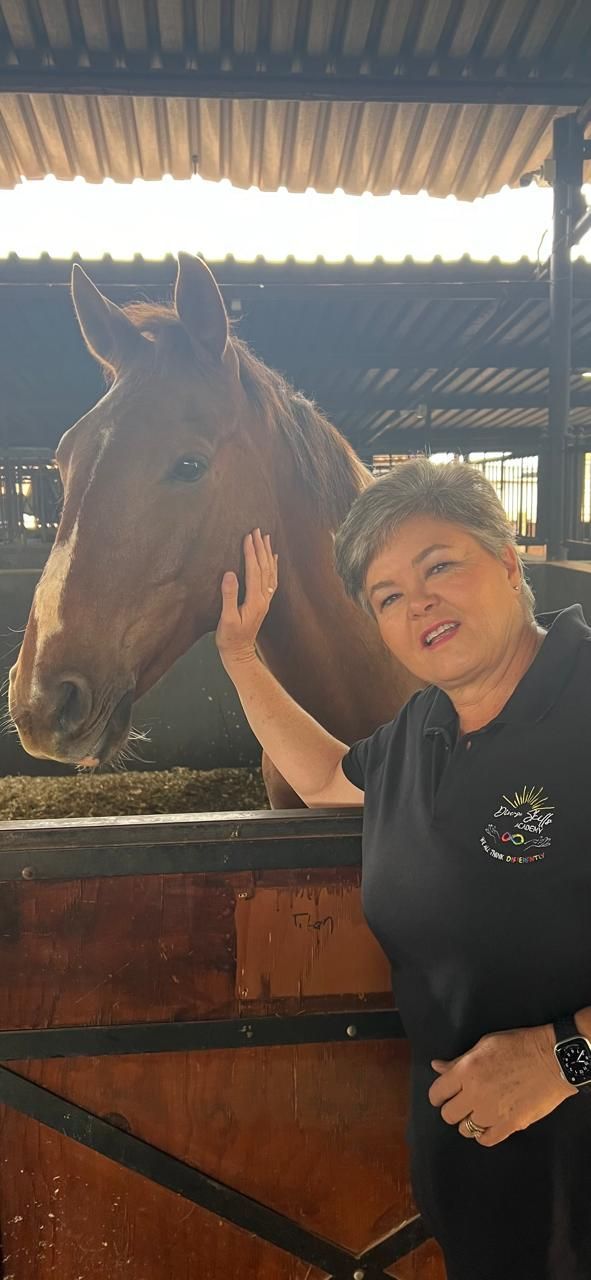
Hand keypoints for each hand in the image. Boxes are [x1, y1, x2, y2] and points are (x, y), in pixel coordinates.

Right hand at [216, 529, 277, 669]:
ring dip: (268, 554)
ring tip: (266, 538)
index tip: (248, 536)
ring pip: (270, 572)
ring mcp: (265, 601)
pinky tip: (273, 558)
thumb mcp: (226, 619)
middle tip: (257, 530)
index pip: (254, 571)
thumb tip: (230, 573)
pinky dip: (273, 567)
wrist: (239, 655)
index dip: (250, 552)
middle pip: (264, 568)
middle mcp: (264, 598)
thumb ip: (229, 596)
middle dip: (260, 548)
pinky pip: (272, 580)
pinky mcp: (264, 603)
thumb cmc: (230, 639)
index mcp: (254, 600)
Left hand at [428, 1024, 576, 1146]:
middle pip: (448, 1115)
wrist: (553, 1059)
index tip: (442, 1096)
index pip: (437, 1092)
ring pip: (465, 1129)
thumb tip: (437, 1066)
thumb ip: (458, 1060)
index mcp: (467, 1070)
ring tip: (478, 1113)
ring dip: (469, 1122)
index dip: (438, 1095)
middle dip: (452, 1109)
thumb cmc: (519, 1045)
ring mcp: (492, 1112)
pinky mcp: (510, 1125)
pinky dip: (484, 1135)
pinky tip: (488, 1125)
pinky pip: (486, 1140)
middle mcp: (475, 1093)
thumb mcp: (485, 1044)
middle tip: (461, 1104)